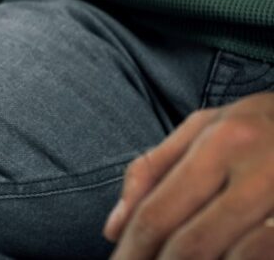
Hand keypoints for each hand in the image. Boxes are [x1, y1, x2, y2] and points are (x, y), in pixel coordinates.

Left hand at [104, 92, 273, 259]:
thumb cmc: (260, 125)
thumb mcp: (205, 128)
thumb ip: (154, 170)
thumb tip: (112, 228)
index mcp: (220, 143)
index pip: (160, 211)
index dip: (132, 250)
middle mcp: (257, 172)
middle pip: (192, 243)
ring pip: (232, 257)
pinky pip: (264, 252)